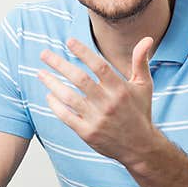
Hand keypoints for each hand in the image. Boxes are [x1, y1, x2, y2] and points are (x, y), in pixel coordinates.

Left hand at [38, 36, 156, 163]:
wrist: (140, 147)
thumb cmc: (140, 112)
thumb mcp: (144, 86)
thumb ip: (141, 62)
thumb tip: (147, 38)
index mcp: (120, 89)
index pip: (99, 66)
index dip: (83, 52)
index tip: (69, 41)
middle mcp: (108, 103)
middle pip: (79, 79)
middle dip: (59, 64)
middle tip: (44, 54)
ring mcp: (97, 119)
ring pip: (69, 97)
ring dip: (52, 83)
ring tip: (40, 73)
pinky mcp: (88, 133)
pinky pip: (66, 117)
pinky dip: (55, 105)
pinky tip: (49, 95)